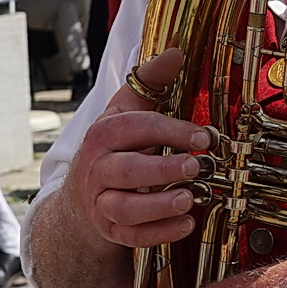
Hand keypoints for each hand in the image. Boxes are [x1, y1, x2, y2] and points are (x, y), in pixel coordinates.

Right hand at [60, 48, 210, 249]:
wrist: (82, 198)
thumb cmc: (114, 147)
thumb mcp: (127, 110)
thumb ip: (151, 81)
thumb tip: (176, 51)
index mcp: (104, 134)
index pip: (136, 128)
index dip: (170, 130)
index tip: (204, 136)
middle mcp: (97, 168)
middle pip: (125, 169)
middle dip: (161, 169)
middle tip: (196, 166)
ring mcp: (101, 202)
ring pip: (124, 208)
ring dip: (158, 206)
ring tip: (189, 199)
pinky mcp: (109, 230)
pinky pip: (131, 236)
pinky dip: (159, 233)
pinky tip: (187, 225)